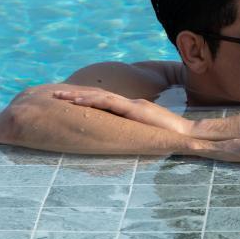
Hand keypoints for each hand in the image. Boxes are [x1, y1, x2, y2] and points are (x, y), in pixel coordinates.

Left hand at [52, 89, 194, 134]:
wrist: (186, 133)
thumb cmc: (168, 138)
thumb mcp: (143, 135)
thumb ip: (130, 134)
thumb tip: (114, 143)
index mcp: (130, 109)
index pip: (104, 101)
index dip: (85, 98)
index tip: (67, 100)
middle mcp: (129, 103)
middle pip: (98, 95)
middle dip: (75, 95)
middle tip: (54, 94)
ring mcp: (132, 105)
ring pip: (99, 96)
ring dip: (77, 96)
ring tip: (59, 96)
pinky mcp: (135, 110)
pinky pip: (109, 103)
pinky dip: (92, 100)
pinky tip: (77, 102)